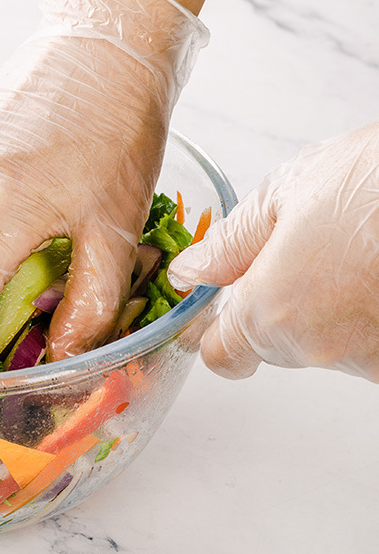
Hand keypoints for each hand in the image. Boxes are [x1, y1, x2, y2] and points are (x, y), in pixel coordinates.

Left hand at [168, 122, 378, 382]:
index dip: (216, 328)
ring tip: (358, 248)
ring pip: (330, 342)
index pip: (221, 355)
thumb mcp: (288, 193)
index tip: (224, 301)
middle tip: (305, 247)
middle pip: (276, 345)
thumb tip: (192, 273)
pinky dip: (372, 311)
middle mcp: (323, 351)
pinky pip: (373, 339)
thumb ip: (231, 243)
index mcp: (272, 313)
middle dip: (278, 303)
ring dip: (332, 305)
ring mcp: (375, 360)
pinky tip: (377, 265)